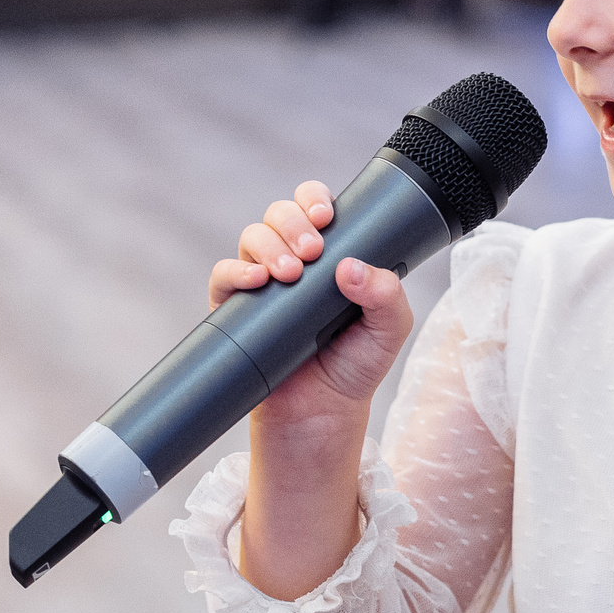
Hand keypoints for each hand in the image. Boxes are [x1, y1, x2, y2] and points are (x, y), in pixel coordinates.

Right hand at [205, 180, 413, 426]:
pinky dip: (237, 271)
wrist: (322, 411)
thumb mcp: (389, 329)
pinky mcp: (235, 308)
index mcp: (330, 254)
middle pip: (280, 214)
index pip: (316, 209)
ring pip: (252, 237)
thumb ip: (387, 295)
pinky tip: (258, 280)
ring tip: (291, 273)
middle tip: (312, 250)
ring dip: (270, 245)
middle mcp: (293, 260)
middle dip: (293, 221)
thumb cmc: (356, 365)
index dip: (315, 200)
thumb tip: (351, 267)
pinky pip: (224, 275)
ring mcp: (262, 281)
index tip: (326, 217)